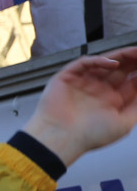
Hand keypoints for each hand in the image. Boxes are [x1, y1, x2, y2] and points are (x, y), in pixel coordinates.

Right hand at [25, 46, 136, 164]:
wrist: (61, 139)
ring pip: (104, 63)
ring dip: (120, 56)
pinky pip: (85, 63)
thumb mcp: (125, 123)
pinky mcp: (68, 77)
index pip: (131, 81)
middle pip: (121, 69)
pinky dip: (98, 60)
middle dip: (134, 61)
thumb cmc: (89, 136)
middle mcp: (99, 90)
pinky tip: (113, 63)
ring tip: (135, 52)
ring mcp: (84, 83)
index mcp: (112, 101)